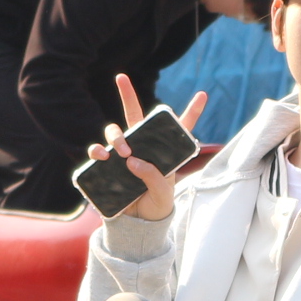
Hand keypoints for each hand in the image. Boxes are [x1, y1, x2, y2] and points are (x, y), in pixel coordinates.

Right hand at [88, 75, 207, 221]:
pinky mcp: (107, 166)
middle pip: (135, 115)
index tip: (203, 94)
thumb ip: (153, 177)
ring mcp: (122, 154)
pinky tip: (102, 156)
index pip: (180, 128)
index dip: (192, 111)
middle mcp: (142, 147)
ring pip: (114, 130)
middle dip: (127, 93)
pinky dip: (97, 150)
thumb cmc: (156, 205)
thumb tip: (132, 160)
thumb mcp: (163, 194)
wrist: (137, 224)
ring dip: (116, 135)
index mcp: (164, 152)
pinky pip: (97, 151)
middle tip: (120, 77)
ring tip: (121, 151)